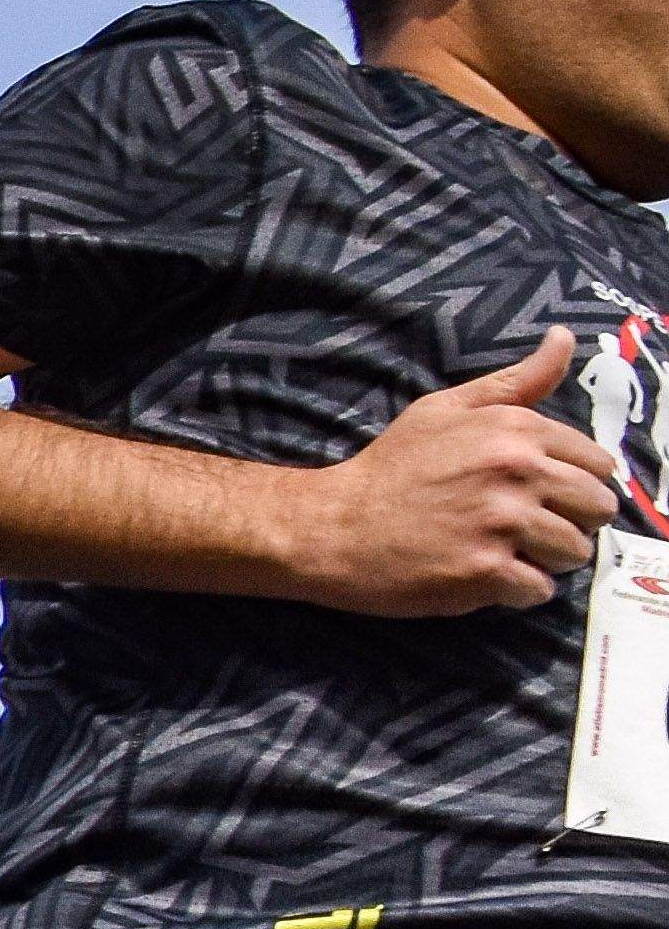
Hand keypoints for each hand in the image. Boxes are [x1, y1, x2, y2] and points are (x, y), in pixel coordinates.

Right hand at [272, 329, 625, 613]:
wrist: (331, 526)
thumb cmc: (390, 469)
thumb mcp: (446, 410)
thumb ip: (516, 381)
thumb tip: (564, 337)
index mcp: (515, 430)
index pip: (598, 464)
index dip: (575, 484)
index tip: (542, 494)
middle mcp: (516, 472)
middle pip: (597, 509)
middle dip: (571, 522)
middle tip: (527, 528)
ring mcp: (501, 523)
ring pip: (575, 552)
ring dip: (547, 560)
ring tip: (505, 552)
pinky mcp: (484, 570)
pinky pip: (539, 590)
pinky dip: (517, 591)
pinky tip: (485, 576)